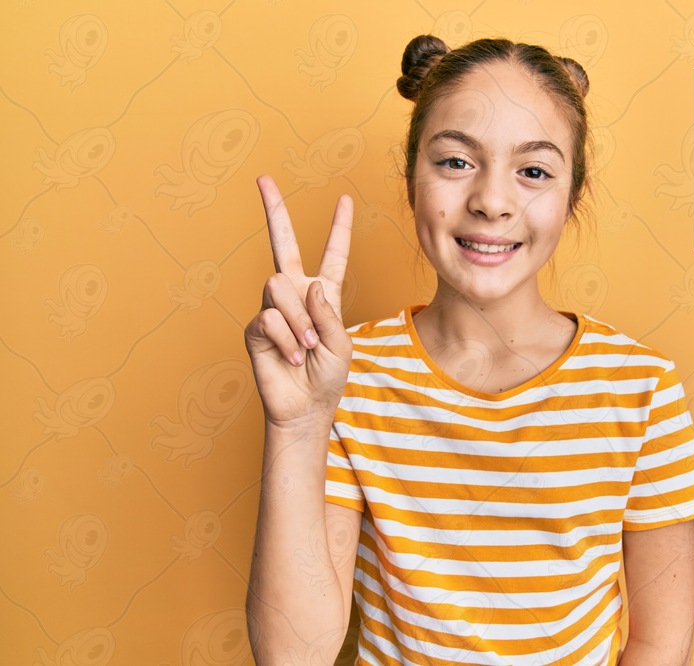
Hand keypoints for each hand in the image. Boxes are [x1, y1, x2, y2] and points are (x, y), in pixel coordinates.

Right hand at [244, 175, 353, 431]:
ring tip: (307, 349)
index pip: (332, 254)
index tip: (345, 199)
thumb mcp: (341, 345)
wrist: (305, 406)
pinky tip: (292, 358)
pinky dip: (287, 340)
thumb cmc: (327, 376)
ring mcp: (273, 308)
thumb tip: (309, 286)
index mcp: (323, 293)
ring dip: (299, 322)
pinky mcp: (255, 327)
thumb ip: (328, 314)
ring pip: (279, 286)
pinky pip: (269, 318)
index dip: (339, 228)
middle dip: (274, 210)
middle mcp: (296, 294)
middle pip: (282, 244)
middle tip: (263, 178)